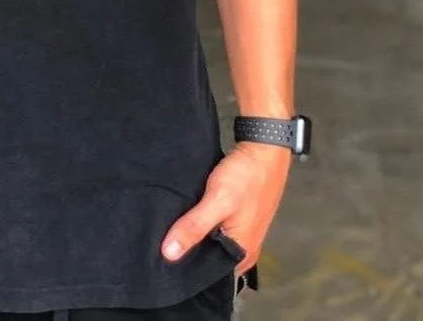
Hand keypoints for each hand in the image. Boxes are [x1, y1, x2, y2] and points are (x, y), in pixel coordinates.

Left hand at [160, 144, 290, 275]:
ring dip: (193, 235)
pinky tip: (186, 215)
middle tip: (158, 244)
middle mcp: (242, 249)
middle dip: (187, 251)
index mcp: (241, 255)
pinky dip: (201, 222)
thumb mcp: (218, 201)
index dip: (185, 269)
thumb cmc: (247, 176)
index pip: (208, 275)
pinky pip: (214, 227)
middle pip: (208, 258)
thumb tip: (168, 254)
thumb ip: (194, 227)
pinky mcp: (236, 216)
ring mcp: (241, 232)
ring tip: (168, 230)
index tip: (161, 263)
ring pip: (210, 241)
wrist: (264, 147)